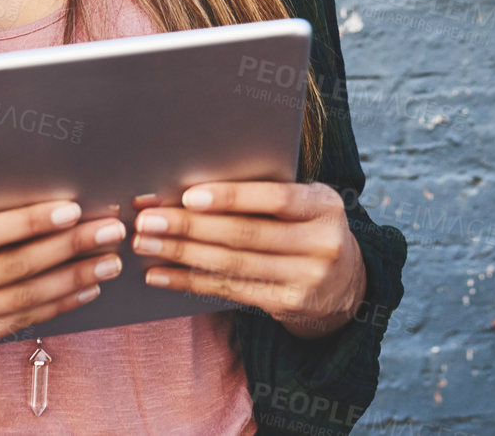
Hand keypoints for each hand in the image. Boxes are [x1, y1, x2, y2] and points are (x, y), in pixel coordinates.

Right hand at [0, 192, 127, 351]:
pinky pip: (20, 323)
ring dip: (73, 280)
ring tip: (109, 262)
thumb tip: (57, 185)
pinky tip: (88, 288)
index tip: (74, 209)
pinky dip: (60, 305)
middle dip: (68, 249)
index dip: (29, 222)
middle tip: (111, 232)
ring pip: (21, 300)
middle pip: (11, 268)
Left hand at [133, 182, 366, 338]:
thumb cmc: (310, 227)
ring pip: (232, 265)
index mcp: (325, 206)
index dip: (232, 197)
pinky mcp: (287, 305)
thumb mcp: (306, 203)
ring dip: (182, 255)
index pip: (276, 199)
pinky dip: (190, 282)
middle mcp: (321, 244)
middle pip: (246, 235)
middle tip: (148, 220)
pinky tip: (161, 275)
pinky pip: (229, 290)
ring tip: (146, 244)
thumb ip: (266, 194)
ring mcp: (306, 279)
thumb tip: (192, 190)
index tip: (188, 196)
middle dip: (190, 227)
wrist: (347, 281)